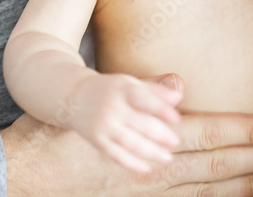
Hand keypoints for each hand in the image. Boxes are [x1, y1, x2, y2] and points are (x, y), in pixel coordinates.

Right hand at [1, 74, 252, 196]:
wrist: (19, 179)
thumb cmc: (55, 137)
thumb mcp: (91, 107)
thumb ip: (137, 96)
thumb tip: (177, 84)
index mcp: (148, 145)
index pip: (211, 135)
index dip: (248, 132)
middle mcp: (156, 174)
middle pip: (221, 165)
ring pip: (213, 191)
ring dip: (250, 184)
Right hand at [66, 72, 181, 172]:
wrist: (74, 96)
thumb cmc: (111, 90)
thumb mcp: (130, 84)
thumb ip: (155, 90)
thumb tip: (178, 96)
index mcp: (123, 89)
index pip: (144, 99)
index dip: (161, 109)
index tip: (176, 119)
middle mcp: (112, 107)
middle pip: (139, 123)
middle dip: (160, 134)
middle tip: (176, 142)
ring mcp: (104, 125)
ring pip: (130, 142)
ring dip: (150, 152)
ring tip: (167, 157)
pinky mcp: (97, 140)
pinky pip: (116, 154)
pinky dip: (131, 163)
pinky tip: (146, 168)